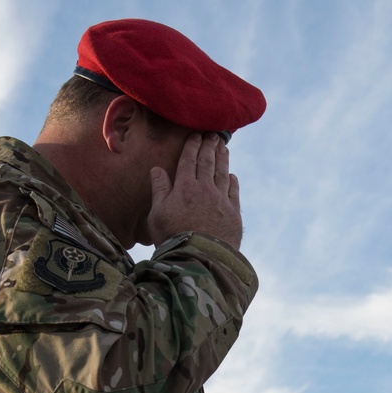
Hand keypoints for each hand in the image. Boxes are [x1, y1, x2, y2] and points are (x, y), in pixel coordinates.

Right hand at [148, 133, 242, 247]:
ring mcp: (221, 201)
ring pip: (223, 174)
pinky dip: (232, 181)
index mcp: (185, 187)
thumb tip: (157, 169)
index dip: (193, 146)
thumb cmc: (172, 238)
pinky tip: (232, 175)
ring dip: (223, 159)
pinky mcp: (234, 214)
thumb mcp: (157, 214)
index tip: (196, 134)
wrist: (200, 258)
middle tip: (213, 134)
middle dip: (210, 147)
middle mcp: (205, 189)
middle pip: (208, 162)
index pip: (189, 160)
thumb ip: (159, 190)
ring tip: (224, 147)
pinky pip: (233, 192)